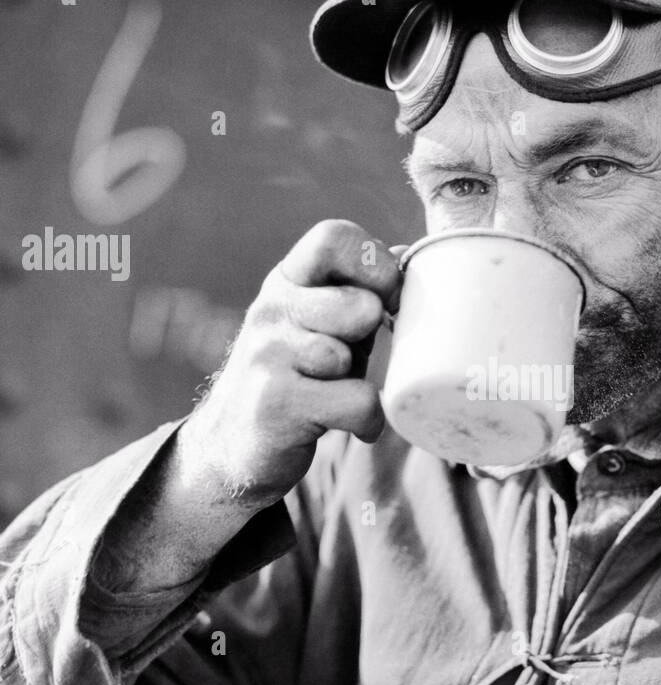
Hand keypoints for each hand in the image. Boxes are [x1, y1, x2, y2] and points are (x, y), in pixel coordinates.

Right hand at [181, 220, 401, 507]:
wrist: (232, 445)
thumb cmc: (298, 377)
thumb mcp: (324, 325)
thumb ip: (360, 292)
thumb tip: (405, 252)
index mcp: (288, 280)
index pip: (334, 239)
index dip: (375, 265)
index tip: (388, 299)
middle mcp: (271, 309)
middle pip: (358, 305)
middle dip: (371, 337)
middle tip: (354, 358)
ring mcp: (267, 354)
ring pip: (351, 357)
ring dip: (362, 381)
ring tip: (340, 392)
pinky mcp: (275, 403)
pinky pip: (357, 402)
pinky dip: (368, 421)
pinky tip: (353, 425)